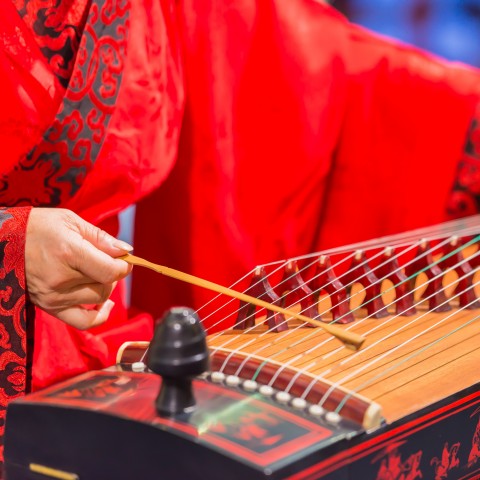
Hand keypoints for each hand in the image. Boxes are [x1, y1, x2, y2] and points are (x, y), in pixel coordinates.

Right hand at [25, 208, 133, 329]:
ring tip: (96, 273)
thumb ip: (101, 238)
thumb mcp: (71, 221)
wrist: (3, 241)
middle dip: (113, 273)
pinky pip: (83, 321)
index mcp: (69, 253)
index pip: (111, 271)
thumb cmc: (39, 227)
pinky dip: (99, 316)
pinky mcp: (49, 307)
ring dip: (105, 287)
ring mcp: (54, 296)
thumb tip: (127, 251)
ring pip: (98, 299)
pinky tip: (104, 305)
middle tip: (106, 261)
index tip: (123, 259)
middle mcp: (61, 279)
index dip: (124, 266)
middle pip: (106, 285)